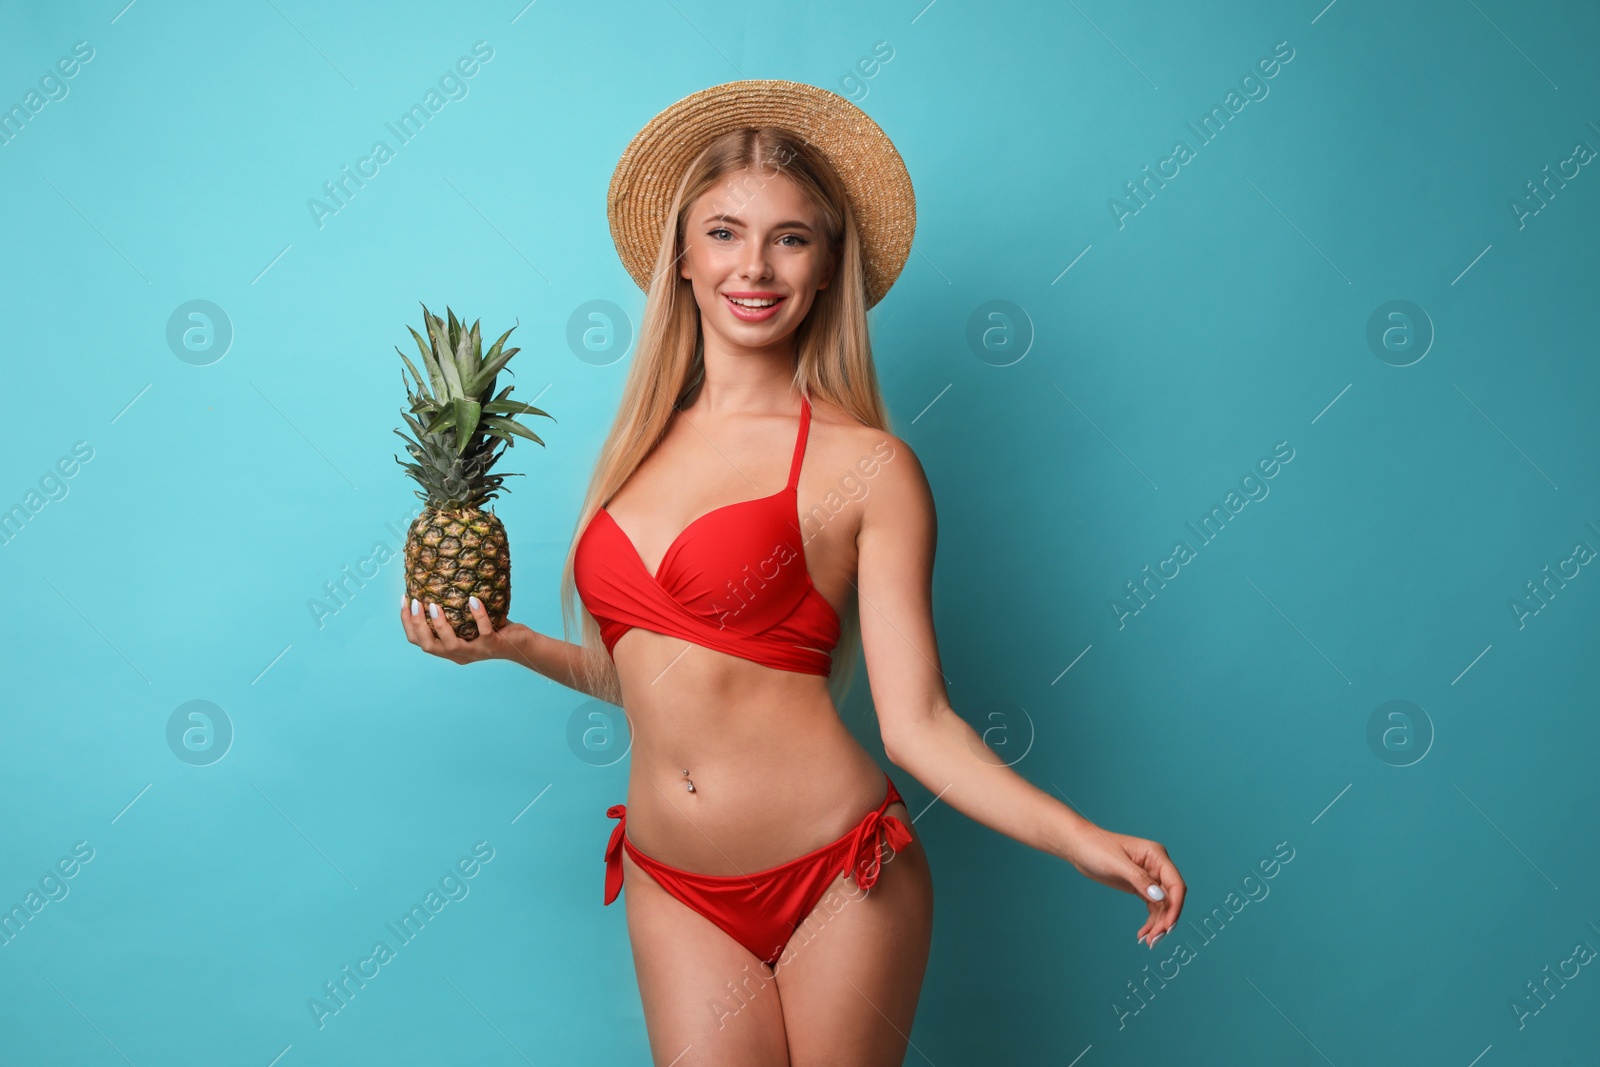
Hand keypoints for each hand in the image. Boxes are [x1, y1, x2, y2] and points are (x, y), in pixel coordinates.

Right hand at [399, 594, 532, 664]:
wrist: (522, 646)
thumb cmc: (494, 630)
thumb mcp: (469, 624)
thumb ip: (454, 613)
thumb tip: (437, 582)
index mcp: (449, 650)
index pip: (419, 642)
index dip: (408, 624)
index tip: (405, 601)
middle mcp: (459, 655)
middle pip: (428, 646)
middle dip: (417, 625)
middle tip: (415, 602)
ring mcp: (476, 651)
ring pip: (450, 644)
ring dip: (439, 625)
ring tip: (434, 605)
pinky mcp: (493, 645)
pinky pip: (483, 631)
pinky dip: (478, 615)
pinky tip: (473, 600)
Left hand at [1064, 825, 1185, 947]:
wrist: (1079, 846)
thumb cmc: (1096, 847)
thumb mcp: (1117, 864)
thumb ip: (1139, 880)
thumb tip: (1160, 898)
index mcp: (1156, 855)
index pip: (1175, 883)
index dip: (1175, 906)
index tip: (1168, 926)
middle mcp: (1156, 866)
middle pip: (1171, 897)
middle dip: (1166, 919)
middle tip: (1155, 939)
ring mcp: (1149, 876)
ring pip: (1163, 905)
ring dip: (1158, 924)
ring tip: (1148, 941)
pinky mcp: (1139, 886)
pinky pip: (1152, 906)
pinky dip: (1150, 920)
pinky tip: (1143, 933)